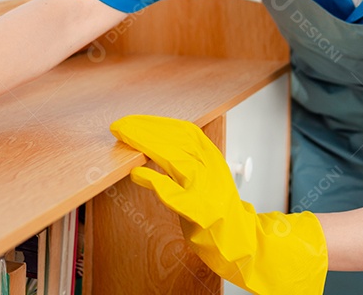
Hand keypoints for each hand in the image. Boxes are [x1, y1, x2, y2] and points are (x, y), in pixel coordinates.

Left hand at [110, 114, 326, 294]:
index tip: (134, 120)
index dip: (158, 123)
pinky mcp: (201, 213)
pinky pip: (174, 193)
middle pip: (177, 140)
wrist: (242, 242)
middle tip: (121, 126)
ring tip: (125, 139)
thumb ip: (185, 161)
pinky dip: (154, 181)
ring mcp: (208, 190)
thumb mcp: (206, 176)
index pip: (185, 131)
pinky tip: (137, 175)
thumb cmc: (218, 210)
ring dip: (146, 146)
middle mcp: (212, 169)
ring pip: (175, 159)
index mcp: (213, 158)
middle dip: (146, 130)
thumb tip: (153, 144)